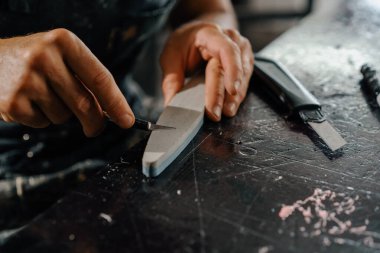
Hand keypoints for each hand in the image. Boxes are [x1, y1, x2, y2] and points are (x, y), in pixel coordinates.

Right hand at [0, 29, 133, 136]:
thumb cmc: (34, 60)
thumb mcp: (60, 56)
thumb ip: (84, 79)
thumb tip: (110, 112)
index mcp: (64, 41)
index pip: (100, 78)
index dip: (117, 103)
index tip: (128, 120)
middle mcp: (45, 57)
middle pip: (85, 103)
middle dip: (95, 122)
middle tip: (95, 128)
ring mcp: (27, 80)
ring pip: (63, 116)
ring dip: (61, 115)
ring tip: (42, 95)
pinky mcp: (12, 101)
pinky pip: (43, 123)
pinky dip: (41, 119)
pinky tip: (28, 102)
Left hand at [160, 22, 253, 120]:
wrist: (198, 33)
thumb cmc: (185, 42)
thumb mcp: (171, 55)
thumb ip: (171, 79)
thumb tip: (171, 103)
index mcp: (211, 34)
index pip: (227, 50)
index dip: (232, 70)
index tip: (232, 90)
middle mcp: (231, 40)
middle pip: (230, 69)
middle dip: (223, 94)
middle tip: (215, 114)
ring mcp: (241, 51)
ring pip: (242, 76)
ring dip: (234, 97)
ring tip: (227, 112)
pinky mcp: (244, 63)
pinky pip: (244, 81)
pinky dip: (237, 95)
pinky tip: (230, 107)